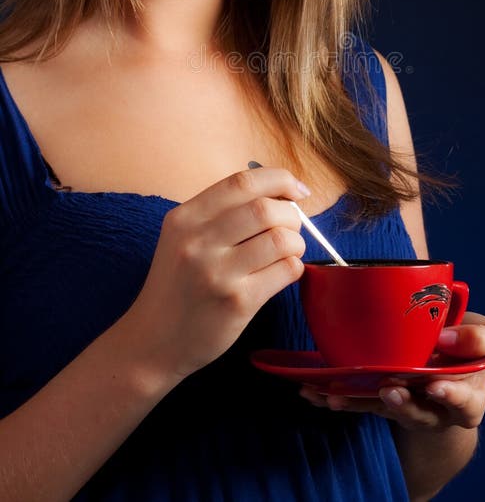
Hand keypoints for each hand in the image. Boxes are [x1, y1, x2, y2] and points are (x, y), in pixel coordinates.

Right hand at [121, 167, 306, 381]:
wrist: (152, 341)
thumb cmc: (178, 285)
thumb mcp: (183, 237)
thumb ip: (222, 213)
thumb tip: (282, 194)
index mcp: (186, 217)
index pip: (243, 181)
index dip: (280, 180)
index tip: (296, 191)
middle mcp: (198, 241)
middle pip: (266, 208)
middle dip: (292, 215)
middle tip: (291, 229)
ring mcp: (217, 273)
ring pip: (281, 239)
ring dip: (296, 242)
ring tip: (287, 252)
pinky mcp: (237, 302)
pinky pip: (286, 271)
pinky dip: (294, 267)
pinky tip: (282, 272)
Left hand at [299, 311, 484, 429]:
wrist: (454, 360)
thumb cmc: (476, 345)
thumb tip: (448, 337)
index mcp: (471, 397)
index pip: (467, 404)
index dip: (453, 397)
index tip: (436, 384)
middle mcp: (437, 410)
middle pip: (421, 415)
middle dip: (404, 405)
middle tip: (389, 389)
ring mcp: (408, 406)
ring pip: (384, 410)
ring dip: (362, 402)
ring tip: (340, 393)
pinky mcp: (382, 401)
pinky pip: (360, 402)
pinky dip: (338, 397)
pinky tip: (316, 392)